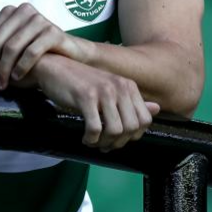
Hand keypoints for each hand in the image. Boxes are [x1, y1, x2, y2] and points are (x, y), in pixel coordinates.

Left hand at [0, 3, 91, 90]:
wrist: (70, 55)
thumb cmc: (37, 50)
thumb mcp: (10, 43)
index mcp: (11, 12)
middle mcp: (24, 11)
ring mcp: (40, 20)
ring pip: (12, 47)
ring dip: (3, 69)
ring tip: (0, 86)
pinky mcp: (54, 32)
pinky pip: (32, 52)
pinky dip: (21, 67)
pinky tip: (16, 79)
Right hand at [31, 55, 159, 151]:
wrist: (54, 67)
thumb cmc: (81, 81)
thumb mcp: (110, 89)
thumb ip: (133, 101)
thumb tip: (157, 109)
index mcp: (128, 86)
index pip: (145, 120)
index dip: (133, 136)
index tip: (118, 139)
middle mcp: (119, 86)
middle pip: (131, 128)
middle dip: (118, 142)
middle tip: (104, 144)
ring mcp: (103, 91)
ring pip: (115, 130)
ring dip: (104, 142)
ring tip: (94, 141)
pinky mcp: (86, 97)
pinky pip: (95, 128)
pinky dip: (90, 139)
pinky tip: (85, 138)